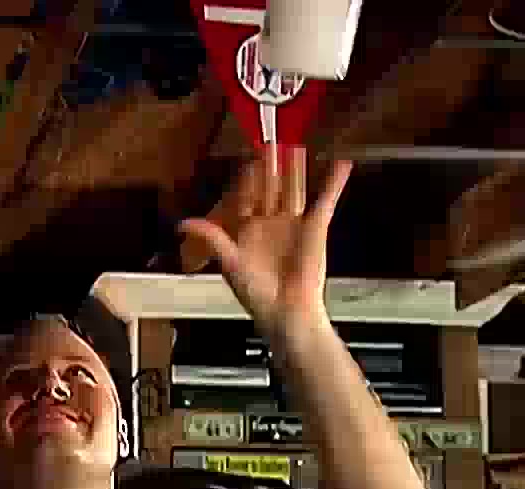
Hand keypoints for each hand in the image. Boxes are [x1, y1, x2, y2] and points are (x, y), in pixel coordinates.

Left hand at [179, 146, 351, 338]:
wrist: (286, 310)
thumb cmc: (256, 292)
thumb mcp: (229, 262)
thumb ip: (211, 237)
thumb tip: (183, 223)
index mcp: (248, 228)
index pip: (247, 194)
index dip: (247, 175)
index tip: (247, 155)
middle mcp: (271, 222)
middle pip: (271, 187)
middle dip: (270, 166)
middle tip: (270, 141)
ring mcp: (294, 223)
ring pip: (295, 188)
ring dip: (296, 168)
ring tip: (296, 146)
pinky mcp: (316, 228)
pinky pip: (326, 200)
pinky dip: (334, 183)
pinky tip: (341, 164)